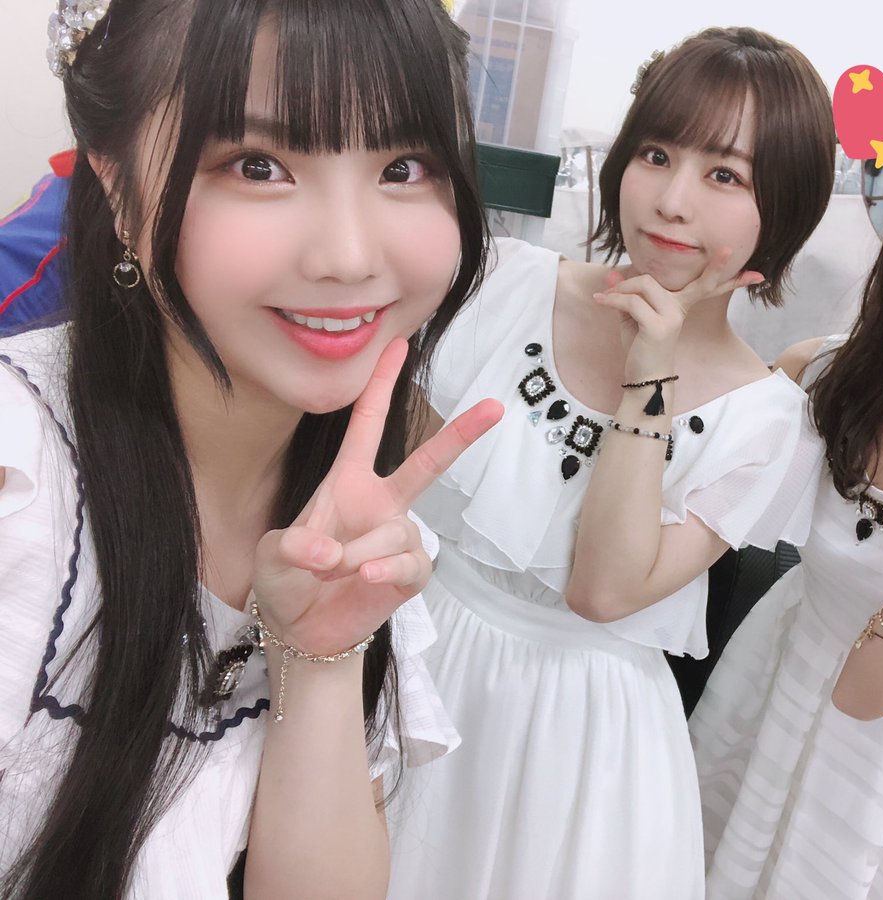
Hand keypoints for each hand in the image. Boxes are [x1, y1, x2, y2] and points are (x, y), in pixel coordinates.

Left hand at [252, 339, 502, 653]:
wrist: (303, 631)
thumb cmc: (287, 582)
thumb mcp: (272, 557)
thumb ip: (295, 547)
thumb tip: (331, 552)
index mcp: (347, 484)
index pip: (367, 426)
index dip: (381, 385)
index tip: (398, 345)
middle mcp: (381, 504)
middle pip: (427, 463)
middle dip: (461, 435)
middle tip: (494, 407)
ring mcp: (399, 538)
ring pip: (395, 533)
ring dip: (358, 555)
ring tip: (332, 572)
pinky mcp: (410, 573)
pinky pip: (408, 563)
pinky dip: (384, 571)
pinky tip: (366, 579)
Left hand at [592, 248, 762, 377]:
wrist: (642, 381)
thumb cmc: (640, 350)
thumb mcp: (632, 319)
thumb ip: (626, 295)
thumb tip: (612, 274)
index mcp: (680, 307)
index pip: (706, 289)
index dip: (729, 279)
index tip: (758, 276)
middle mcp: (680, 310)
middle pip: (700, 284)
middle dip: (716, 268)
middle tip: (730, 251)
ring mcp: (672, 318)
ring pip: (644, 285)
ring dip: (621, 290)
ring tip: (606, 299)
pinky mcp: (658, 326)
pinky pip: (631, 301)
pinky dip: (613, 300)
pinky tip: (601, 302)